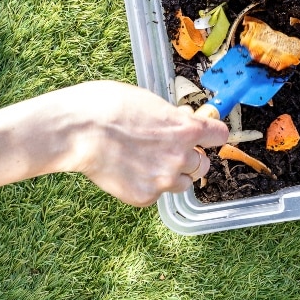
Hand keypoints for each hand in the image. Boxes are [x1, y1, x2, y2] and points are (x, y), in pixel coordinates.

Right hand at [67, 81, 228, 206]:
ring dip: (173, 176)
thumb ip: (173, 117)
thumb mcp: (152, 102)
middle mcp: (181, 156)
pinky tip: (128, 173)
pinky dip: (147, 186)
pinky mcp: (145, 197)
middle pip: (203, 165)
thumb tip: (184, 120)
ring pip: (183, 184)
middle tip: (170, 151)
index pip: (219, 137)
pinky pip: (156, 194)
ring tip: (147, 164)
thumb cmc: (110, 106)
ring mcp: (164, 180)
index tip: (205, 137)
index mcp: (187, 129)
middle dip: (190, 158)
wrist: (79, 130)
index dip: (211, 136)